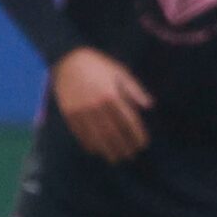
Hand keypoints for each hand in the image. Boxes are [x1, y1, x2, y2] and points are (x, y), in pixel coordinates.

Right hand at [53, 48, 151, 162]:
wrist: (67, 58)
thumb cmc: (99, 65)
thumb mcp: (120, 72)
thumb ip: (135, 90)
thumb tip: (149, 106)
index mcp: (112, 95)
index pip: (129, 121)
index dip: (137, 135)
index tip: (143, 145)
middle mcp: (97, 105)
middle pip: (113, 132)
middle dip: (123, 146)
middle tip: (130, 156)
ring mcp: (81, 110)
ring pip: (96, 135)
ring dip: (107, 149)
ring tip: (115, 158)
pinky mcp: (68, 112)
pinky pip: (79, 132)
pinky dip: (88, 143)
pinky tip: (95, 150)